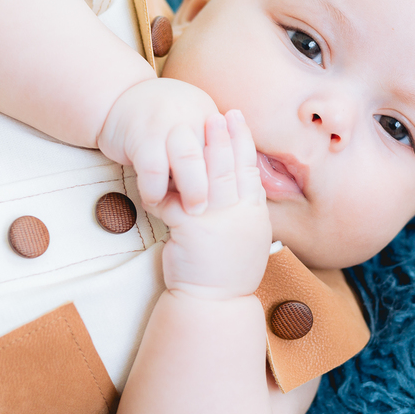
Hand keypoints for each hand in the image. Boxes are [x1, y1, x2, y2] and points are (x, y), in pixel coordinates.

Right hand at [98, 78, 220, 211]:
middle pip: (215, 154)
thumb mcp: (191, 124)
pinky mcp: (142, 133)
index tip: (226, 201)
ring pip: (188, 160)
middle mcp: (193, 114)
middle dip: (213, 187)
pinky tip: (153, 199)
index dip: (230, 178)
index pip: (230, 151)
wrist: (118, 96)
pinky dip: (155, 190)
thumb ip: (210, 147)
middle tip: (205, 210)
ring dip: (189, 190)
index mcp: (210, 114)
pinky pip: (154, 169)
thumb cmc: (160, 121)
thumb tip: (237, 182)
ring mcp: (169, 122)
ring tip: (184, 210)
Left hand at [151, 111, 271, 298]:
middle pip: (232, 166)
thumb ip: (243, 209)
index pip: (251, 170)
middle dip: (225, 136)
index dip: (244, 141)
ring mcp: (217, 221)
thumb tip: (239, 184)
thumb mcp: (247, 236)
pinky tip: (160, 164)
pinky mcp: (191, 230)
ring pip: (210, 176)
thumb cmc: (226, 271)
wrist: (214, 302)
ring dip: (205, 147)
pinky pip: (176, 198)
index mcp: (254, 215)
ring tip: (198, 123)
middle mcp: (239, 214)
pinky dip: (167, 182)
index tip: (238, 117)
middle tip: (219, 111)